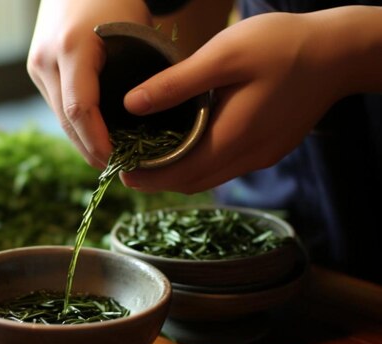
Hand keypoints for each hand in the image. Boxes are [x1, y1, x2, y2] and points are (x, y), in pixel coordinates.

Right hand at [27, 0, 152, 167]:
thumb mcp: (136, 29)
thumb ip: (142, 71)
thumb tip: (155, 117)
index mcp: (73, 48)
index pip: (80, 110)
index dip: (97, 142)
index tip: (117, 161)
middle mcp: (47, 59)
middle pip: (66, 121)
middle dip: (90, 149)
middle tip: (115, 168)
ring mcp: (37, 64)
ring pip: (60, 117)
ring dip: (81, 139)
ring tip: (108, 156)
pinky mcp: (35, 67)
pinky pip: (57, 105)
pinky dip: (75, 123)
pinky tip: (94, 135)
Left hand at [121, 7, 380, 192]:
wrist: (338, 52)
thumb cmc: (281, 46)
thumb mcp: (224, 56)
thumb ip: (176, 84)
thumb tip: (132, 104)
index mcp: (234, 137)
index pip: (182, 174)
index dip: (149, 179)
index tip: (122, 173)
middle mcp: (249, 156)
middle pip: (194, 182)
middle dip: (159, 181)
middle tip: (130, 168)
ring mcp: (262, 155)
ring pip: (211, 177)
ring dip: (180, 174)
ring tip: (151, 159)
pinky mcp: (270, 148)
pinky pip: (227, 166)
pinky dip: (201, 164)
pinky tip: (188, 146)